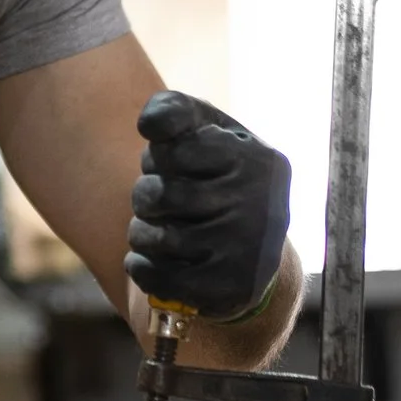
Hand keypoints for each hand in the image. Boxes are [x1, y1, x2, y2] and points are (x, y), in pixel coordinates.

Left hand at [124, 90, 291, 319]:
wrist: (253, 255)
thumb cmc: (218, 180)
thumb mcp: (207, 133)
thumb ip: (175, 111)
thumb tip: (149, 123)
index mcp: (256, 158)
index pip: (170, 148)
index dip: (157, 157)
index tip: (172, 164)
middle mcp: (260, 203)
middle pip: (156, 193)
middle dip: (145, 196)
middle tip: (160, 202)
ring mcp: (246, 249)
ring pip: (152, 237)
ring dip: (141, 233)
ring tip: (159, 231)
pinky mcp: (228, 288)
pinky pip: (155, 275)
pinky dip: (140, 267)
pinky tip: (151, 260)